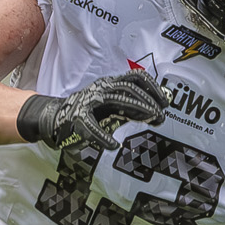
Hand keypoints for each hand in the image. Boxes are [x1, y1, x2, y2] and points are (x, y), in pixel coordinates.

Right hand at [20, 71, 167, 149]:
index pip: (135, 78)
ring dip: (136, 109)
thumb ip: (134, 108)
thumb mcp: (114, 107)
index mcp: (111, 84)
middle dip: (148, 101)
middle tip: (161, 115)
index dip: (153, 88)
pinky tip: (112, 145)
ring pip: (115, 100)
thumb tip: (158, 111)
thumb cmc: (91, 112)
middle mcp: (101, 88)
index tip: (166, 101)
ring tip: (151, 120)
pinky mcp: (78, 118)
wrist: (58, 118)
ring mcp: (89, 102)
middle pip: (129, 88)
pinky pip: (92, 127)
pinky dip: (102, 137)